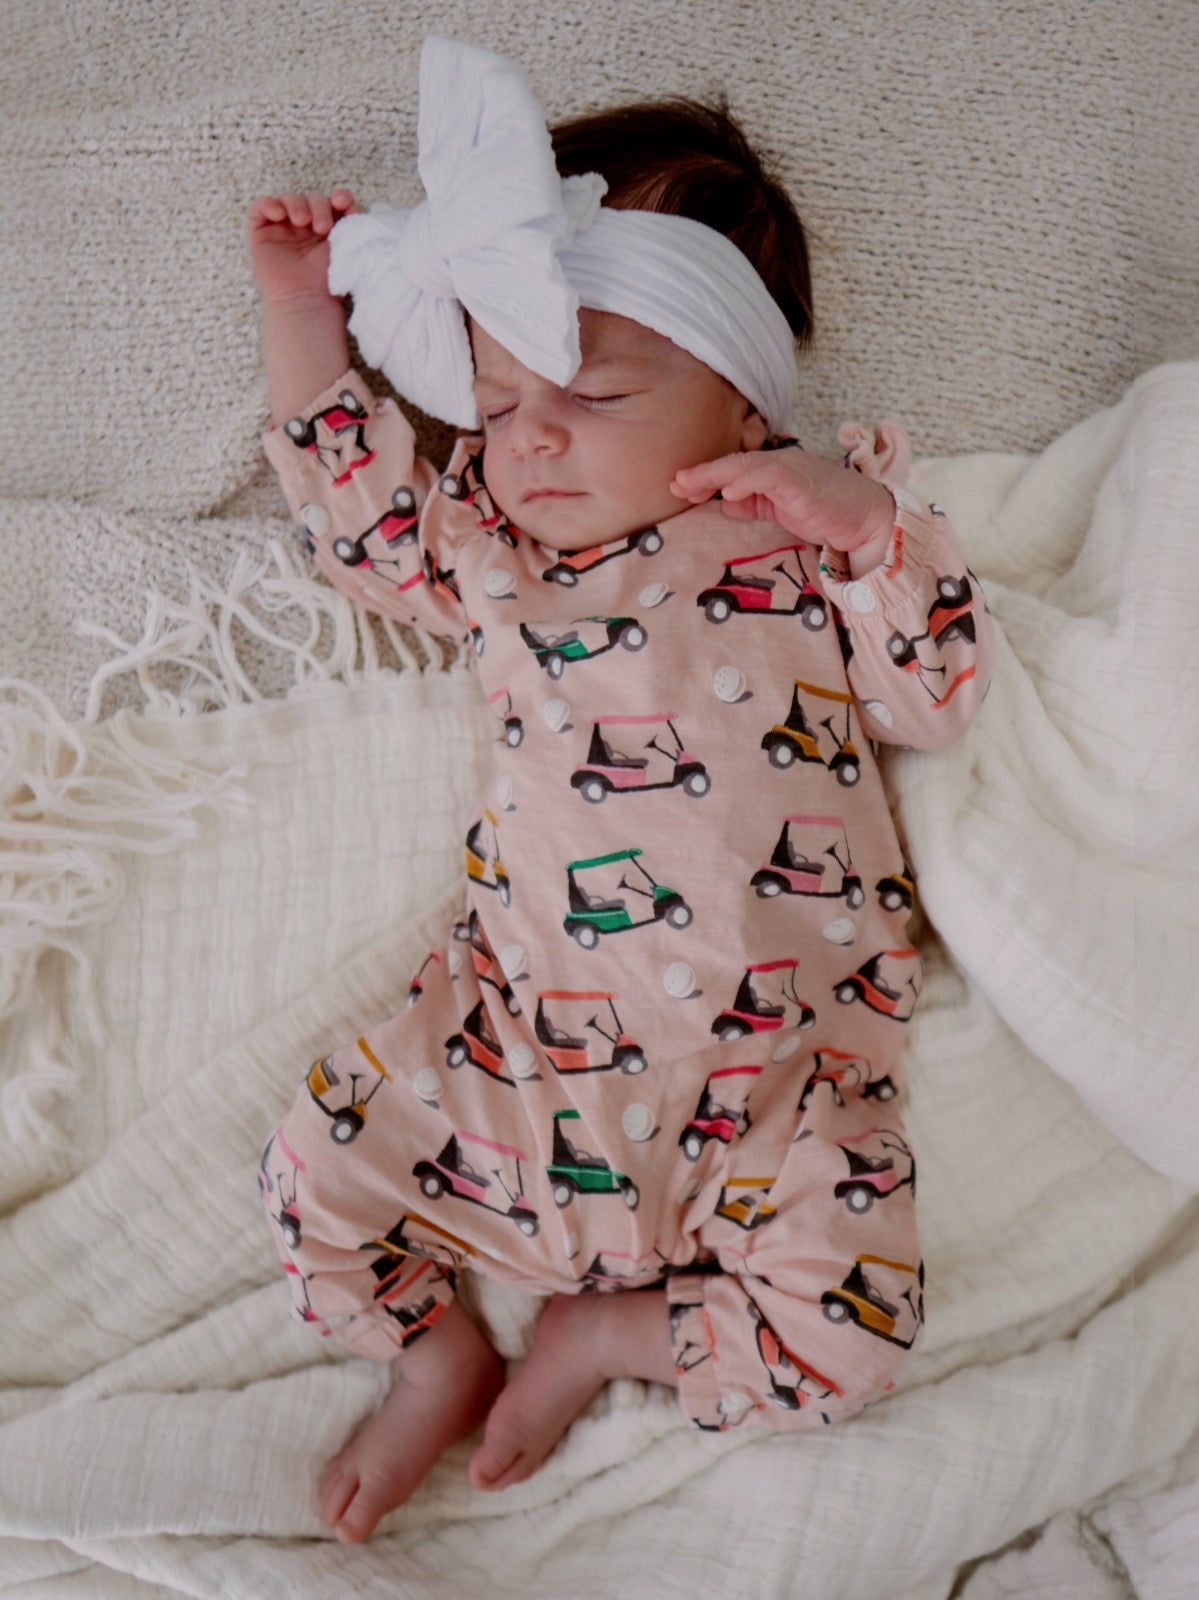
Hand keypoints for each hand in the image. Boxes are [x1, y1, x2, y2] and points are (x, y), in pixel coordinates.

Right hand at [246, 188, 356, 304]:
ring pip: (288, 199)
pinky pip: (259, 208)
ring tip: (302, 220)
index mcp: (329, 228)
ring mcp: (283, 228)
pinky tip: (278, 214)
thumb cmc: (327, 283)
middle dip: (319, 206)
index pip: (334, 202)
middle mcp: (306, 226)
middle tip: (322, 227)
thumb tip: (356, 209)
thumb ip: (352, 230)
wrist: (305, 301)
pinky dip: (268, 204)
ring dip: (297, 203)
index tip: (344, 203)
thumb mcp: (346, 253)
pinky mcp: (262, 233)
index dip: (340, 197)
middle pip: (312, 198)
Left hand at [670, 446, 895, 572]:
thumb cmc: (826, 513)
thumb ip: (753, 505)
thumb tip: (724, 503)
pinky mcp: (803, 482)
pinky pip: (770, 477)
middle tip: (674, 482)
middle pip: (734, 463)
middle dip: (702, 473)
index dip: (705, 478)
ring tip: (689, 484)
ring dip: (715, 475)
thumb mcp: (780, 511)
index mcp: (773, 471)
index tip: (679, 487)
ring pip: (747, 465)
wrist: (866, 518)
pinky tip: (728, 491)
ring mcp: (792, 470)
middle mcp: (780, 464)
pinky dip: (747, 481)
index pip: (733, 470)